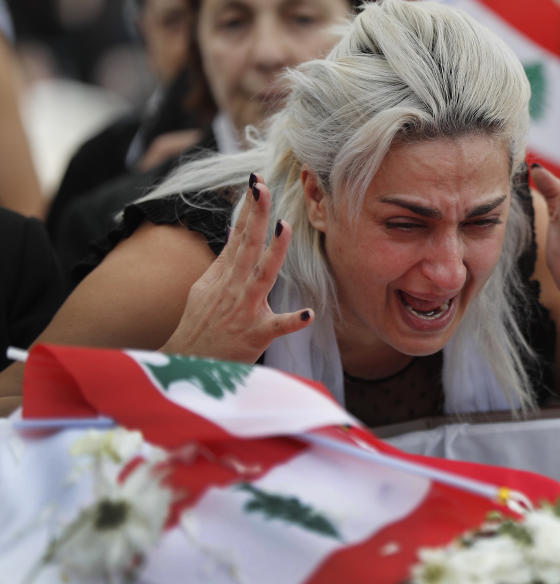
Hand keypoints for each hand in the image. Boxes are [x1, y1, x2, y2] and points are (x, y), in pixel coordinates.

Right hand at [161, 174, 312, 362]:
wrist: (190, 365)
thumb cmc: (201, 327)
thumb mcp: (203, 289)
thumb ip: (222, 262)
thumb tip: (232, 231)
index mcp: (224, 276)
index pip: (239, 236)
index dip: (248, 209)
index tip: (256, 182)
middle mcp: (234, 288)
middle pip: (248, 246)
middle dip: (257, 216)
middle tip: (264, 188)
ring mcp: (245, 310)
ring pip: (262, 277)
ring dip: (274, 253)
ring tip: (285, 228)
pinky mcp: (256, 335)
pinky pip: (277, 327)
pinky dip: (293, 320)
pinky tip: (309, 313)